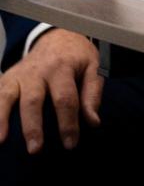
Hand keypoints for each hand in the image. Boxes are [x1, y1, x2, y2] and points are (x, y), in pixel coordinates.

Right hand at [0, 29, 102, 152]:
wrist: (57, 36)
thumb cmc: (76, 56)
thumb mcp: (93, 67)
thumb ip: (92, 94)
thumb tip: (93, 122)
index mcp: (62, 68)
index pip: (65, 99)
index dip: (68, 123)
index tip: (70, 144)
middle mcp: (37, 71)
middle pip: (33, 101)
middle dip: (34, 127)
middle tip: (36, 149)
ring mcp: (18, 75)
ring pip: (7, 97)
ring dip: (2, 119)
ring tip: (1, 141)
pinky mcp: (6, 78)